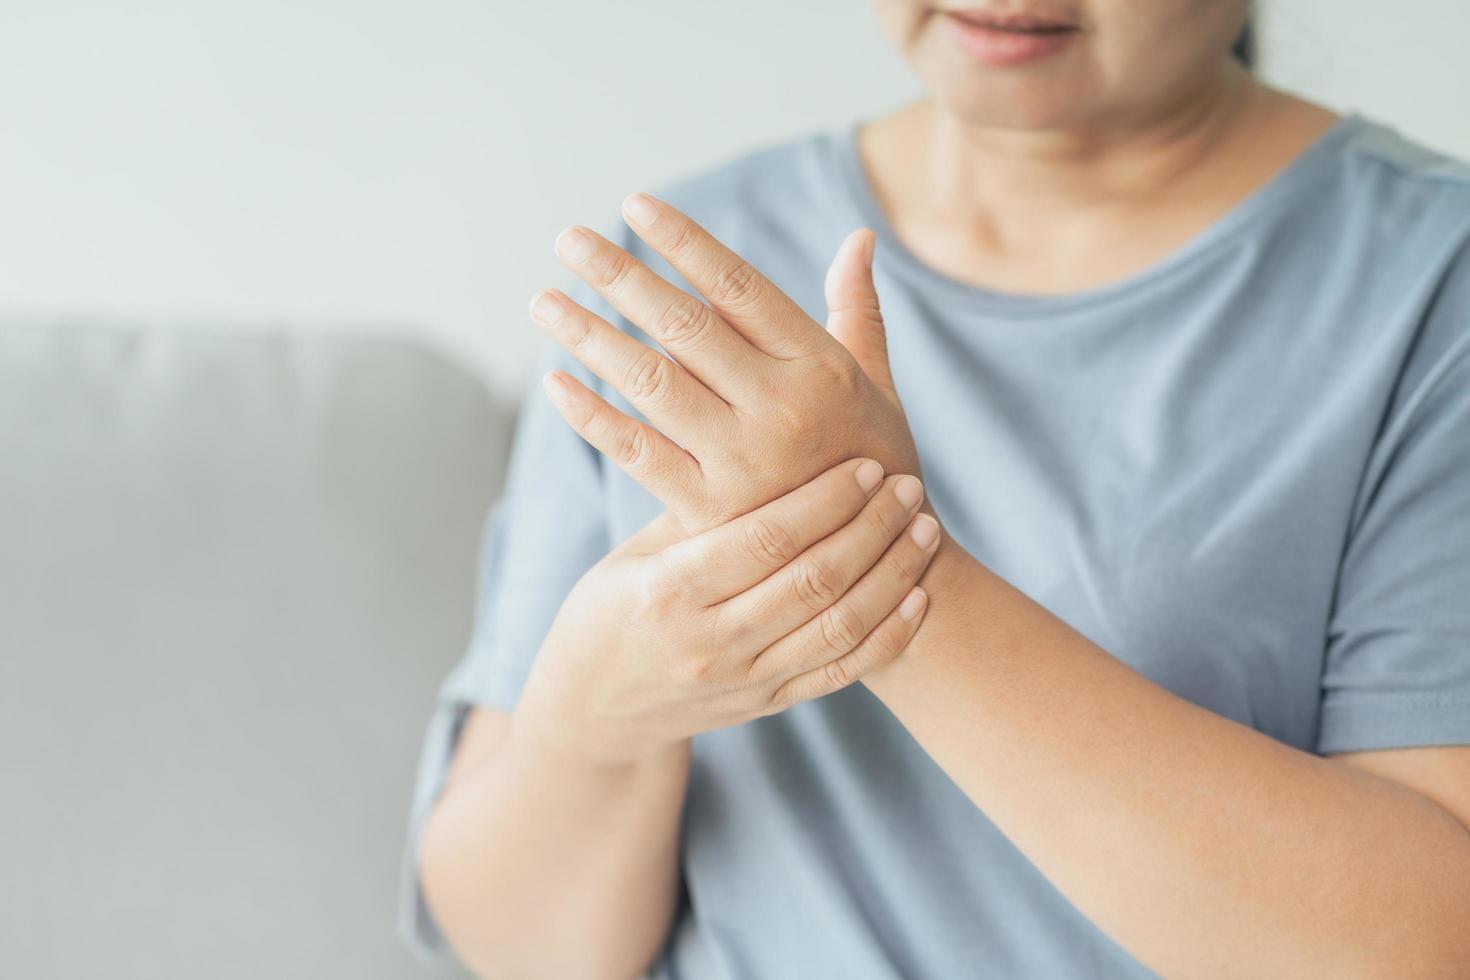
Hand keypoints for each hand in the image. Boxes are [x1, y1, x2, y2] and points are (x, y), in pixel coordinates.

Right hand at [512, 458, 940, 765]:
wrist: (593, 711)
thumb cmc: (609, 610)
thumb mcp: (634, 553)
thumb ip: (694, 508)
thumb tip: (754, 428)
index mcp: (671, 592)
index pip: (766, 539)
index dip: (824, 501)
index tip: (865, 465)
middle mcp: (711, 643)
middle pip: (813, 580)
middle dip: (871, 529)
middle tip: (907, 486)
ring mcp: (744, 681)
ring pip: (838, 627)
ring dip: (892, 576)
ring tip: (924, 530)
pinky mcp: (768, 704)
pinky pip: (840, 673)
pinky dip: (886, 636)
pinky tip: (918, 596)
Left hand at [530, 193, 920, 534]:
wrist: (876, 566)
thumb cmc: (873, 459)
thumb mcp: (879, 384)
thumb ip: (859, 310)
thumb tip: (860, 236)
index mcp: (820, 365)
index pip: (739, 287)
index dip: (684, 242)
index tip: (636, 205)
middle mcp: (781, 406)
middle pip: (685, 326)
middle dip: (621, 276)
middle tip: (570, 241)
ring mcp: (743, 460)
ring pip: (652, 383)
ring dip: (591, 337)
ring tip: (545, 302)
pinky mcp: (710, 509)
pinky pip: (638, 453)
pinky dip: (591, 418)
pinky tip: (555, 383)